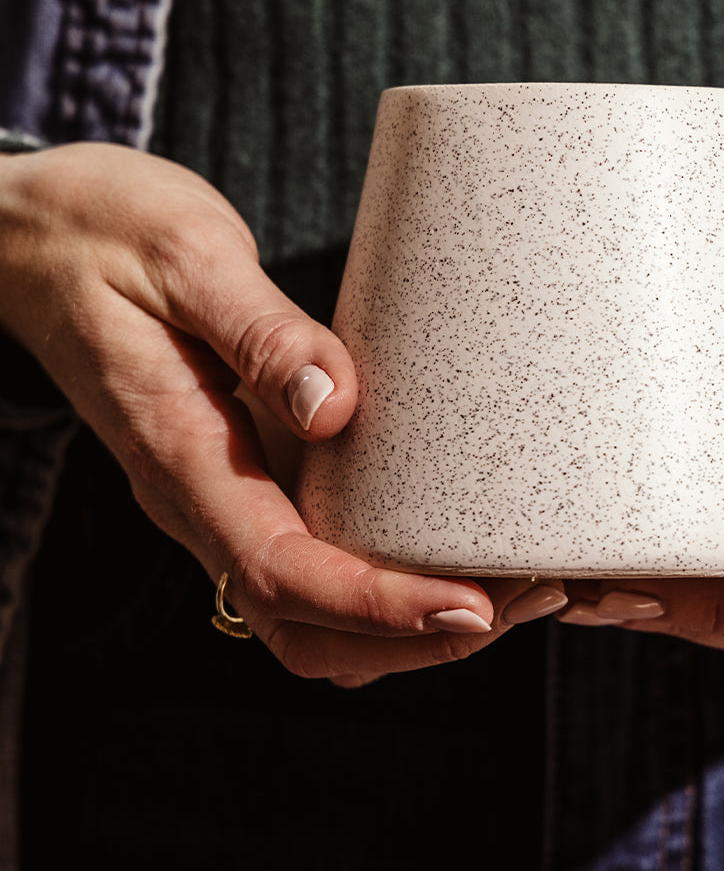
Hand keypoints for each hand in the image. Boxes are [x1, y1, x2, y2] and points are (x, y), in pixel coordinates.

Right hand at [0, 145, 565, 683]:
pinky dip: (388, 579)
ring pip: (310, 612)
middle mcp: (201, 496)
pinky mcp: (247, 470)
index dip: (380, 608)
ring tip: (515, 582)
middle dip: (415, 640)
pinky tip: (457, 540)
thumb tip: (338, 406)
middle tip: (527, 595)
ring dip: (409, 623)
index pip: (281, 574)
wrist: (33, 237)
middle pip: (304, 628)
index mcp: (179, 454)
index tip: (473, 607)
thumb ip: (258, 331)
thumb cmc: (104, 230)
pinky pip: (315, 559)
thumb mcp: (184, 254)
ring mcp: (222, 492)